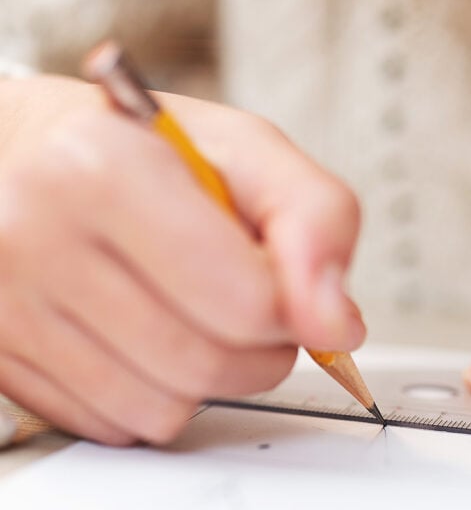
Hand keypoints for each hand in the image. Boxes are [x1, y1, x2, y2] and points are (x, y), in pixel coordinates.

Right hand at [0, 76, 364, 444]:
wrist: (23, 154)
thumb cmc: (140, 148)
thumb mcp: (245, 149)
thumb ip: (315, 219)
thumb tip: (337, 324)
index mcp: (105, 168)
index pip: (246, 300)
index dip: (293, 306)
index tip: (292, 289)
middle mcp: (36, 236)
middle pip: (209, 363)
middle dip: (259, 347)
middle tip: (248, 300)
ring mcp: (7, 307)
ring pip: (164, 408)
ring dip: (210, 375)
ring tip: (194, 310)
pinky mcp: (2, 359)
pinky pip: (119, 423)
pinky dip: (157, 390)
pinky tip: (146, 334)